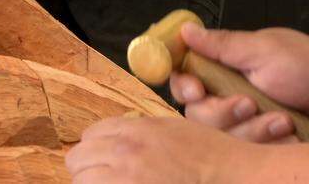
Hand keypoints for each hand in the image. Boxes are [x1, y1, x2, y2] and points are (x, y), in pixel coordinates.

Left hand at [67, 115, 267, 183]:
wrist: (229, 175)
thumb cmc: (209, 155)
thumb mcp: (173, 130)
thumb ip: (141, 133)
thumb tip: (117, 141)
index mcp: (135, 130)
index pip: (90, 135)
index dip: (94, 149)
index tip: (101, 161)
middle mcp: (124, 152)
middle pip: (78, 159)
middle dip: (87, 170)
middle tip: (103, 179)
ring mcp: (125, 180)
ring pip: (82, 181)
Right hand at [172, 23, 308, 140]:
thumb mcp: (265, 51)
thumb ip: (223, 45)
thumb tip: (186, 31)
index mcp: (231, 66)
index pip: (188, 78)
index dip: (187, 87)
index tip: (198, 91)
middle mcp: (233, 95)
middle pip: (199, 115)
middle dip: (225, 113)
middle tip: (250, 104)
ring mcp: (248, 124)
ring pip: (224, 139)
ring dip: (255, 130)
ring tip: (284, 119)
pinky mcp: (262, 147)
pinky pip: (249, 155)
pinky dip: (271, 145)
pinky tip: (291, 134)